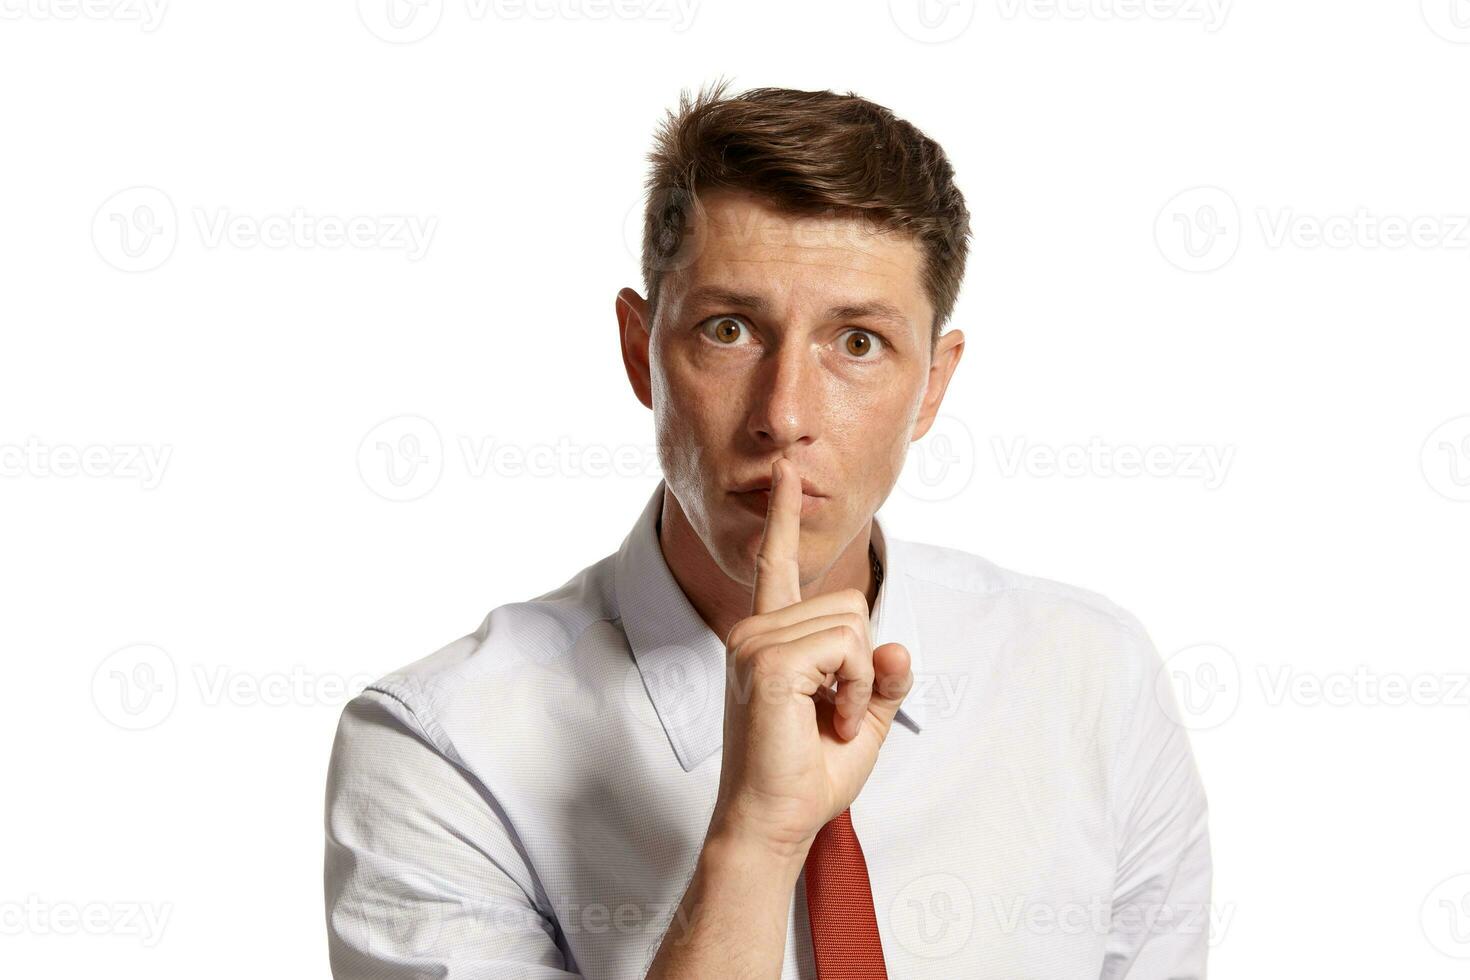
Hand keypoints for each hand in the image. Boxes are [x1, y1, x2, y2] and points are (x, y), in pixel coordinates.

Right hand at [709, 457, 912, 858]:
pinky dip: (854, 688)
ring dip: (860, 681)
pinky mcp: (767, 661)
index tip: (786, 473)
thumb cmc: (806, 775)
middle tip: (838, 715)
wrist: (775, 820)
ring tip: (830, 721)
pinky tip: (830, 721)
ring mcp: (754, 643)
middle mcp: (754, 632)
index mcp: (768, 639)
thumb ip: (883, 679)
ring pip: (852, 624)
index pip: (775, 567)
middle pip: (849, 604)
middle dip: (863, 664)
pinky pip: (847, 648)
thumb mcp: (862, 719)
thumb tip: (898, 646)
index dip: (782, 519)